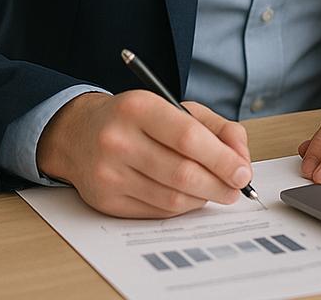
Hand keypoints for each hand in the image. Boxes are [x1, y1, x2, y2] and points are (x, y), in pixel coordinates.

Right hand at [37, 91, 252, 217]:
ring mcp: (109, 174)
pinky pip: (156, 212)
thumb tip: (241, 158)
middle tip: (237, 188)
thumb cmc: (136, 119)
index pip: (188, 137)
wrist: (78, 133)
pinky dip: (181, 207)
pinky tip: (189, 196)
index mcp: (139, 107)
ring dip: (203, 198)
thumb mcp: (174, 107)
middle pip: (182, 173)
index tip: (243, 172)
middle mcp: (119, 140)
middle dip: (219, 184)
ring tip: (216, 190)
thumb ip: (215, 127)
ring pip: (171, 198)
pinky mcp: (106, 201)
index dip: (221, 159)